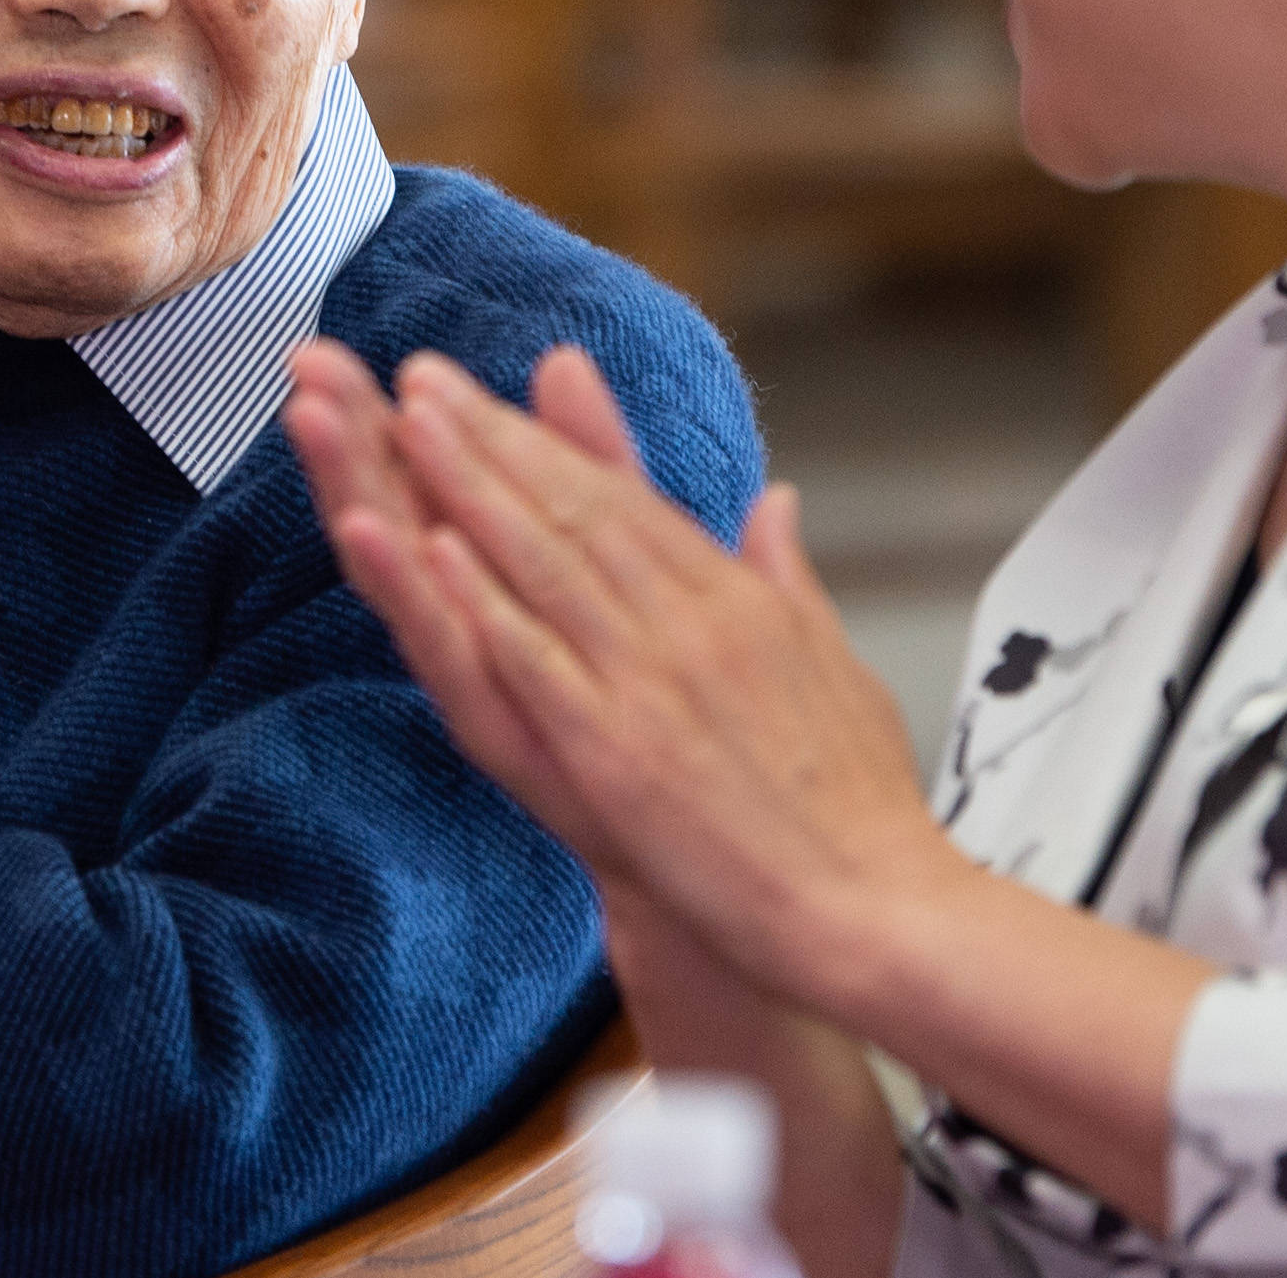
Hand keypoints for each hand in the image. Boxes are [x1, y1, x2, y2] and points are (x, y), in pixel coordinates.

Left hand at [294, 341, 971, 1022]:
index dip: (548, 442)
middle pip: (574, 510)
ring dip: (469, 488)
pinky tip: (430, 553)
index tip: (487, 397)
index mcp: (738, 602)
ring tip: (407, 423)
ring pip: (545, 563)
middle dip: (491, 438)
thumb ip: (789, 576)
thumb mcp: (834, 664)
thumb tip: (775, 502)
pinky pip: (537, 662)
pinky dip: (482, 602)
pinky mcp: (620, 753)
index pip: (626, 501)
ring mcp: (651, 685)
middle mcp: (691, 624)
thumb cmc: (863, 808)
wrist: (879, 911)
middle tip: (422, 375)